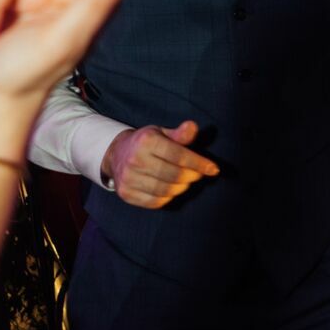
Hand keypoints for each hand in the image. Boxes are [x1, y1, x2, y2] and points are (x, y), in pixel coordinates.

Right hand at [102, 120, 218, 208]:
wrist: (116, 154)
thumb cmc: (146, 142)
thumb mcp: (161, 133)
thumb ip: (180, 134)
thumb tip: (193, 127)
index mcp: (146, 141)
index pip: (180, 156)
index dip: (200, 164)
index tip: (213, 169)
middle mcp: (135, 160)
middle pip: (175, 176)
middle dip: (193, 176)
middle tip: (197, 174)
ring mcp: (129, 178)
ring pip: (167, 191)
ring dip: (182, 187)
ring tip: (185, 181)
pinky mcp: (127, 193)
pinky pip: (156, 202)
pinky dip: (169, 197)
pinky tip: (172, 189)